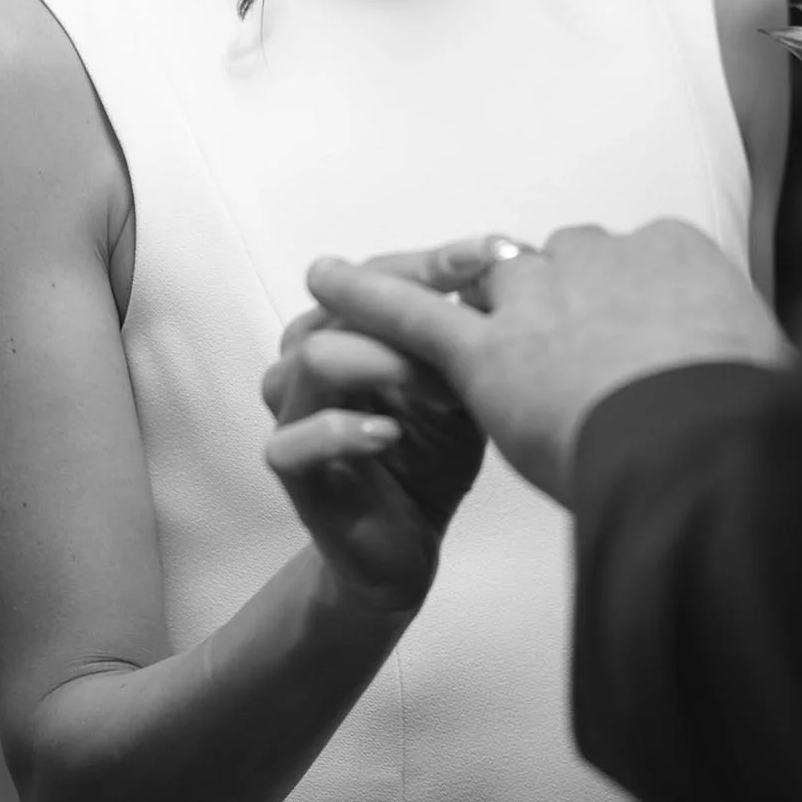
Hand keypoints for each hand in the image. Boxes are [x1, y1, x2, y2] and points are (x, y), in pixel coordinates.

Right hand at [262, 244, 489, 613]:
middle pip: (340, 302)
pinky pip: (295, 440)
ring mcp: (294, 414)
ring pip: (316, 358)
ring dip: (385, 363)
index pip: (377, 275)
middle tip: (471, 312)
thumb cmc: (431, 456)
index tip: (492, 254)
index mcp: (347, 330)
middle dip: (409, 301)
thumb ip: (465, 338)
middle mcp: (310, 360)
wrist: (405, 546)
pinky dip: (344, 430)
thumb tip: (513, 274)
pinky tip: (389, 434)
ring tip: (445, 387)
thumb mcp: (461, 387)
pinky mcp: (289, 471)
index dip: (430, 262)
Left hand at [305, 222, 790, 507]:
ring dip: (454, 288)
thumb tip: (767, 370)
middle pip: (558, 265)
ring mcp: (540, 299)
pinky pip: (413, 315)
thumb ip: (746, 356)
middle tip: (547, 338)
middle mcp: (603, 259)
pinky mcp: (487, 351)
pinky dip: (364, 296)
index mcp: (678, 253)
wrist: (709, 442)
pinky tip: (325, 281)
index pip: (635, 262)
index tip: (623, 327)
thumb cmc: (756, 417)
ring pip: (484, 280)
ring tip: (423, 291)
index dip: (620, 299)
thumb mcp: (772, 369)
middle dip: (550, 298)